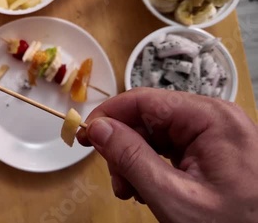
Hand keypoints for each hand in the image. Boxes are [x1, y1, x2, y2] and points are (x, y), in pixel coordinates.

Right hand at [77, 88, 257, 222]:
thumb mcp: (173, 196)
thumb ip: (131, 158)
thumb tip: (97, 127)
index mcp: (210, 118)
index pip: (144, 100)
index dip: (108, 115)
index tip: (82, 136)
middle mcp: (213, 117)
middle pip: (148, 118)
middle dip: (124, 148)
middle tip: (116, 181)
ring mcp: (214, 133)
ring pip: (156, 135)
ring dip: (135, 161)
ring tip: (133, 192)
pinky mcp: (213, 149)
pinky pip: (170, 148)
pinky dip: (152, 167)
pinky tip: (148, 189)